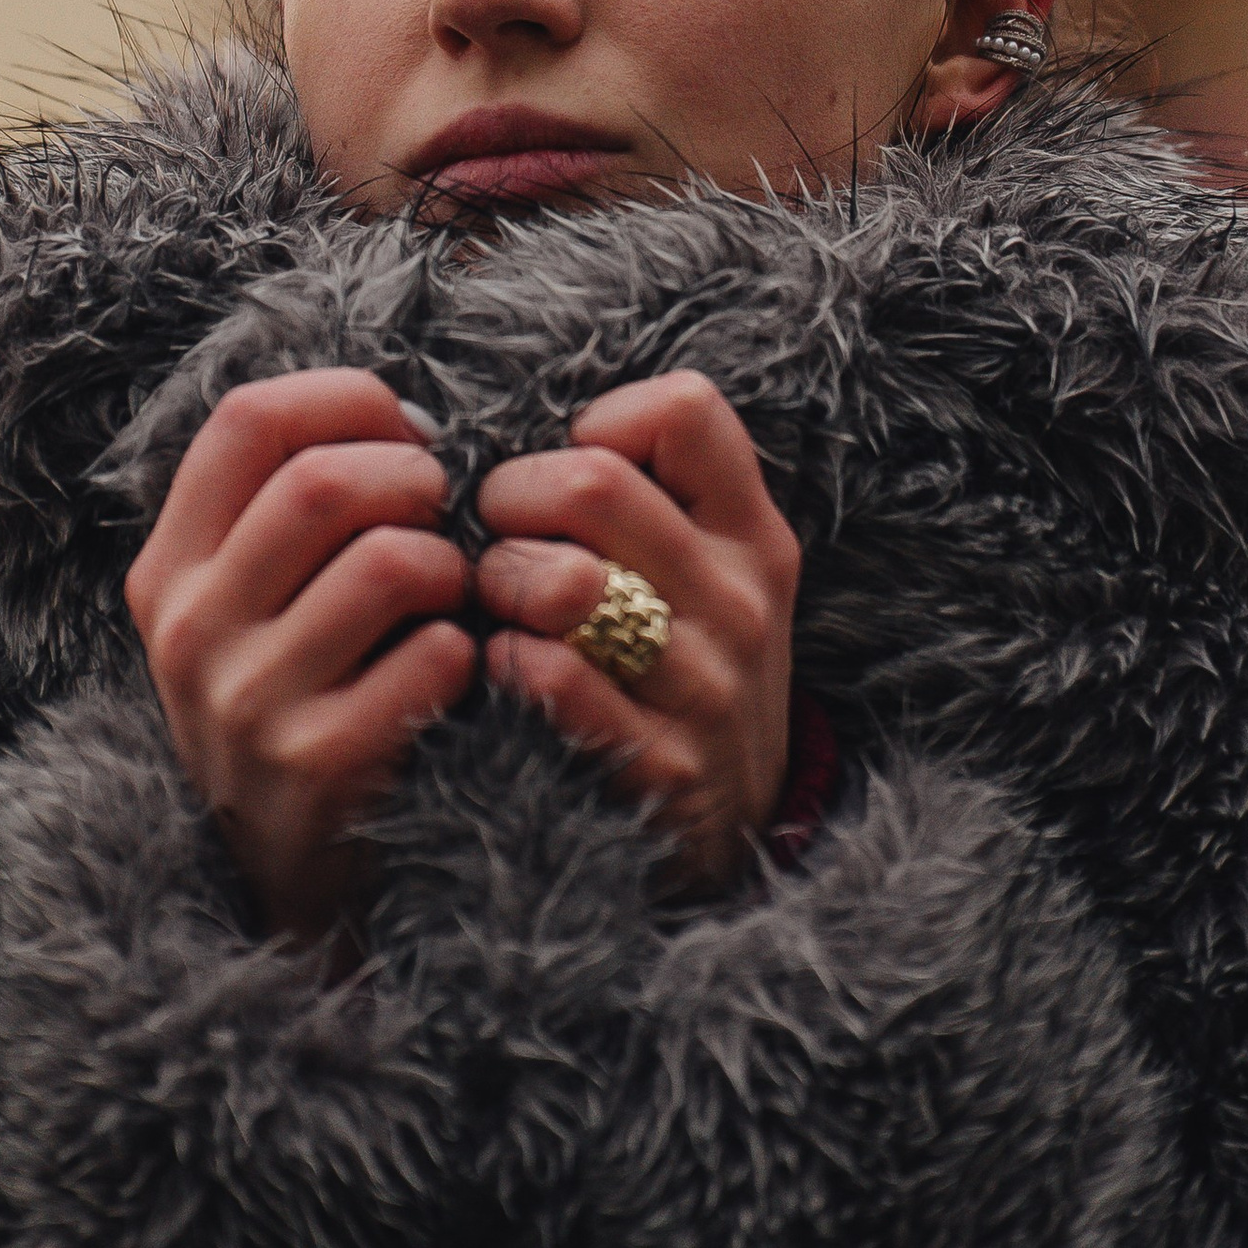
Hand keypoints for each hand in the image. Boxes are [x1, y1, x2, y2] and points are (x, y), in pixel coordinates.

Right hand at [124, 369, 472, 945]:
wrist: (290, 881)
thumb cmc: (299, 705)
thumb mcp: (250, 608)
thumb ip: (289, 511)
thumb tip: (406, 416)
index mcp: (168, 570)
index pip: (250, 419)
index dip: (348, 402)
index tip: (402, 436)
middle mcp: (190, 630)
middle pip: (325, 481)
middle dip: (415, 480)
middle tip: (441, 518)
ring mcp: (246, 703)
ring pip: (392, 561)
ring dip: (451, 567)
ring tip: (448, 599)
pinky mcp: (317, 765)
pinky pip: (434, 653)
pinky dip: (467, 649)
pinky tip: (450, 672)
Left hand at [475, 372, 797, 896]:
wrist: (730, 837)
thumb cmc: (681, 674)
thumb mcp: (705, 577)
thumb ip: (644, 499)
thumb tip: (525, 430)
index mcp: (751, 535)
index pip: (685, 410)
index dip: (600, 423)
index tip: (569, 471)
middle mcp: (741, 601)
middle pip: (594, 484)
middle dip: (509, 499)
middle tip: (496, 537)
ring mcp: (707, 687)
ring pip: (567, 583)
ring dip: (500, 584)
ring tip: (498, 606)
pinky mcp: (662, 767)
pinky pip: (556, 681)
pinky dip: (509, 663)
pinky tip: (507, 668)